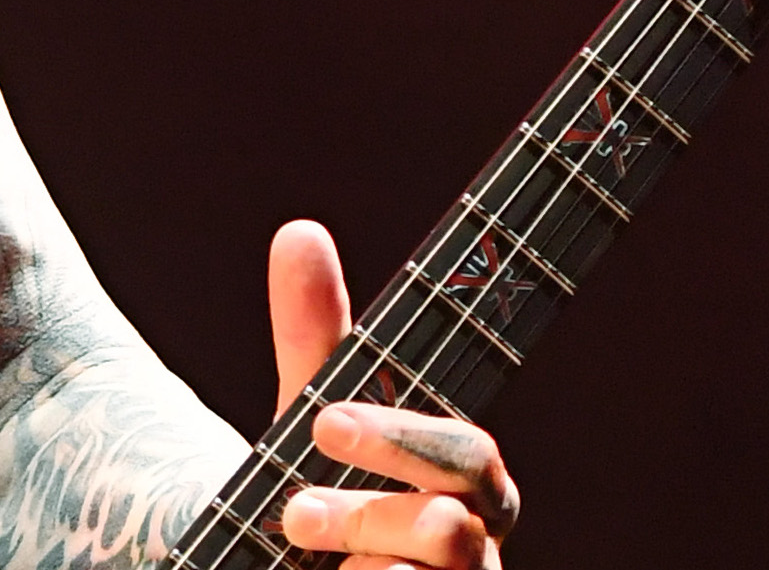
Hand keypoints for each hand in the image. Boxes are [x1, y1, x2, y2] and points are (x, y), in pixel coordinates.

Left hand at [265, 219, 518, 567]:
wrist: (297, 564)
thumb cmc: (329, 478)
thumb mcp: (313, 407)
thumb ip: (314, 330)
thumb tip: (301, 232)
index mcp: (469, 481)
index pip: (466, 452)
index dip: (400, 438)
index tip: (321, 423)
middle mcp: (476, 545)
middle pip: (453, 530)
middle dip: (368, 514)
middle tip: (292, 509)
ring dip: (355, 563)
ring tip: (292, 544)